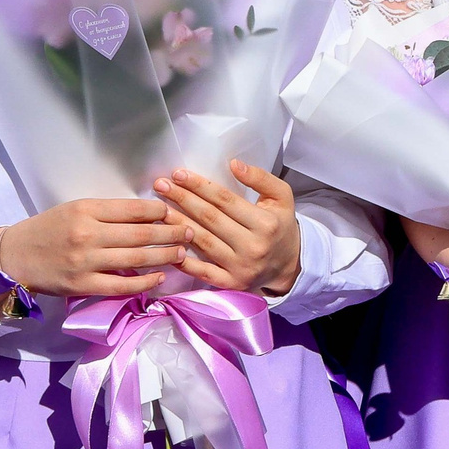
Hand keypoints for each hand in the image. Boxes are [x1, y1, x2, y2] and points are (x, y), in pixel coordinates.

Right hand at [0, 198, 192, 313]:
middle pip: (142, 234)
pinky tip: (160, 277)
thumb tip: (151, 214)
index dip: (161, 211)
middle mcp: (88, 235)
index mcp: (86, 210)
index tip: (175, 212)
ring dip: (166, 256)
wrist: (14, 257)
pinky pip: (122, 286)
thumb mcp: (76, 209)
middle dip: (173, 233)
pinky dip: (145, 282)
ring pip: (137, 259)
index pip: (135, 209)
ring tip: (182, 252)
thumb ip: (109, 212)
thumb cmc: (49, 229)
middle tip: (191, 231)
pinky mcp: (83, 286)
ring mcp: (86, 262)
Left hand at [155, 162, 303, 296]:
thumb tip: (234, 164)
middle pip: (210, 218)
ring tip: (159, 210)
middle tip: (161, 186)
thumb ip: (261, 178)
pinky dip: (183, 260)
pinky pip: (202, 272)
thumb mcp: (282, 197)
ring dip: (178, 224)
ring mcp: (241, 267)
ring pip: (202, 242)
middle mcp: (253, 246)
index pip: (226, 200)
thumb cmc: (280, 226)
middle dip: (183, 199)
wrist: (288, 264)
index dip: (200, 186)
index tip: (179, 174)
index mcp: (266, 223)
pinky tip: (167, 245)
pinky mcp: (231, 283)